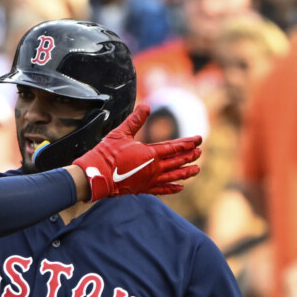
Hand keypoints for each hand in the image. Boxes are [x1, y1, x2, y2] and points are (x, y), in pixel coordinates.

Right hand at [73, 104, 201, 199]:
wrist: (96, 176)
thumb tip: (146, 106)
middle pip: (176, 162)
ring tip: (196, 170)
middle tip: (199, 152)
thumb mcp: (121, 133)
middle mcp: (153, 168)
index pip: (174, 147)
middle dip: (189, 156)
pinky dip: (171, 188)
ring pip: (173, 177)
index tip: (199, 139)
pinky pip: (161, 190)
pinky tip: (180, 187)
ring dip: (185, 173)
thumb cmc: (107, 153)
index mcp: (150, 154)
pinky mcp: (143, 189)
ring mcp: (149, 180)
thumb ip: (135, 120)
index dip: (188, 143)